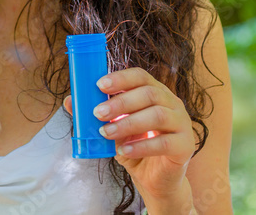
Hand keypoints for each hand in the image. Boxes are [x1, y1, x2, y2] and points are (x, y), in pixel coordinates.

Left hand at [62, 67, 195, 203]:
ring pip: (158, 115)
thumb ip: (95, 115)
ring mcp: (182, 123)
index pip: (141, 76)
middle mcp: (172, 103)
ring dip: (128, 123)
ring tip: (106, 133)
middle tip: (98, 112)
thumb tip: (69, 101)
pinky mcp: (186, 146)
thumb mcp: (112, 129)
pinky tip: (124, 150)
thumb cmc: (134, 147)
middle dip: (120, 102)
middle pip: (149, 93)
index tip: (99, 85)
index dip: (121, 78)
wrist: (154, 179)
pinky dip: (142, 145)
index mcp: (155, 92)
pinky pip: (164, 142)